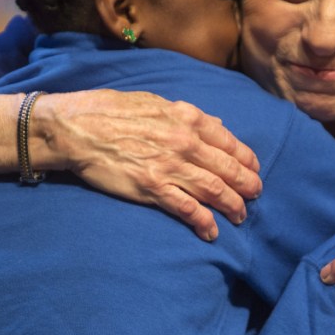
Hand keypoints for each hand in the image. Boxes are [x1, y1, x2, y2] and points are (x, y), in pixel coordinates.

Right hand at [33, 90, 261, 240]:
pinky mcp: (152, 188)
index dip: (245, 158)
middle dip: (246, 184)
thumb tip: (216, 124)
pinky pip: (187, 208)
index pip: (228, 142)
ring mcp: (169, 166)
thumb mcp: (156, 102)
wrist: (78, 127)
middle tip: (256, 195)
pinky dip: (204, 222)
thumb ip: (188, 115)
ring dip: (232, 205)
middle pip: (227, 168)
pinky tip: (211, 232)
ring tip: (241, 216)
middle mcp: (184, 142)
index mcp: (187, 118)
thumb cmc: (112, 110)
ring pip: (214, 190)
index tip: (253, 169)